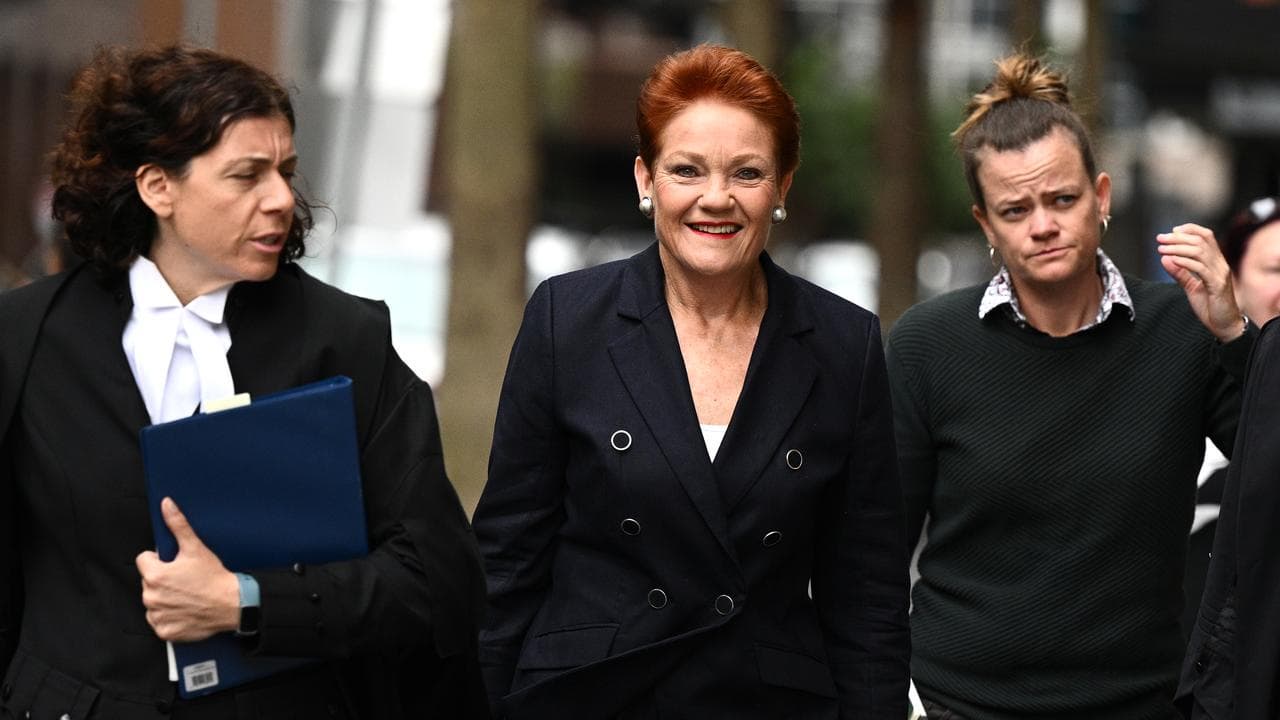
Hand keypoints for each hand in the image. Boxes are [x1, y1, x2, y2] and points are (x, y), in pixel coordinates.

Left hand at [135, 497, 240, 641]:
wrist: (232, 604)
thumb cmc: (214, 578)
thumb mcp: (195, 548)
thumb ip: (177, 525)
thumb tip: (166, 505)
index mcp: (155, 575)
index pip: (144, 561)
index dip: (160, 560)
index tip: (175, 565)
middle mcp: (151, 597)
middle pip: (148, 581)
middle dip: (163, 579)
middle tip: (184, 580)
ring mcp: (157, 616)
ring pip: (153, 601)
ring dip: (165, 598)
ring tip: (186, 595)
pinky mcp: (165, 631)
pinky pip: (159, 621)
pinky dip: (170, 617)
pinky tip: (185, 610)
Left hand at [1157, 223, 1242, 341]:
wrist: (1224, 325)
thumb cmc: (1210, 306)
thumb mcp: (1191, 287)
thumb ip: (1180, 273)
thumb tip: (1165, 258)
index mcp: (1216, 262)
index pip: (1206, 236)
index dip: (1189, 229)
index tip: (1171, 231)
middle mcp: (1220, 264)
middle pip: (1200, 241)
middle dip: (1178, 238)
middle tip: (1160, 238)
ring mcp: (1220, 274)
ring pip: (1200, 252)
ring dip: (1178, 248)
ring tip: (1162, 249)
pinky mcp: (1217, 285)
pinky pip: (1201, 269)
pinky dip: (1185, 262)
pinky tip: (1172, 260)